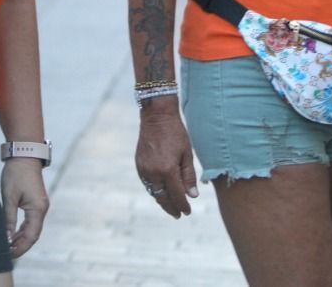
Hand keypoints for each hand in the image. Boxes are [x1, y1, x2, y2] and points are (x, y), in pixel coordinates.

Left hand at [0, 157, 49, 258]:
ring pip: (32, 229)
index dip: (20, 247)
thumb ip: (8, 219)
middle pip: (33, 234)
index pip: (31, 236)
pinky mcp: (36, 202)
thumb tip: (7, 238)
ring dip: (21, 238)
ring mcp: (40, 206)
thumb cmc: (16, 174)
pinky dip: (23, 230)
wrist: (24, 154)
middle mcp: (42, 209)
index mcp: (37, 209)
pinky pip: (31, 221)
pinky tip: (13, 234)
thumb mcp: (9, 197)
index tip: (8, 255)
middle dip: (21, 246)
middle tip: (6, 254)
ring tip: (8, 247)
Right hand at [134, 101, 198, 218]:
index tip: (188, 212)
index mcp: (168, 170)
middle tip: (179, 215)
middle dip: (171, 208)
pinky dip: (155, 190)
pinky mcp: (139, 165)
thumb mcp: (187, 154)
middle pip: (163, 198)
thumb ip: (188, 176)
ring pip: (153, 192)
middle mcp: (154, 173)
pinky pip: (147, 183)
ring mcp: (144, 169)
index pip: (177, 195)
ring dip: (162, 201)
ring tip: (171, 206)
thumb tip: (192, 196)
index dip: (183, 205)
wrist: (156, 117)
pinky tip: (161, 192)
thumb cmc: (176, 133)